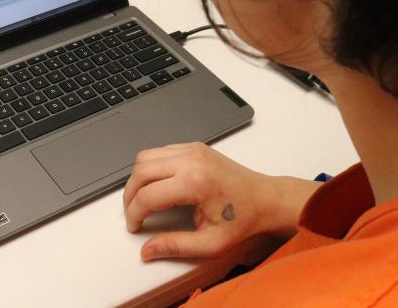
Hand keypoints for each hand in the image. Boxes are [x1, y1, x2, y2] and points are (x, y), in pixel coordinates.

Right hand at [123, 142, 315, 260]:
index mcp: (195, 183)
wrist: (267, 199)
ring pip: (145, 157)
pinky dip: (151, 168)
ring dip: (137, 179)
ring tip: (142, 199)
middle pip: (141, 172)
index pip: (147, 195)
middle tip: (133, 214)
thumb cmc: (245, 219)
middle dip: (130, 195)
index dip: (134, 214)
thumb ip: (176, 246)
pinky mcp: (193, 147)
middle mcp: (191, 161)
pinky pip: (159, 152)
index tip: (135, 226)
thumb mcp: (211, 243)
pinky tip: (157, 185)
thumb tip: (148, 250)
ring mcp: (192, 150)